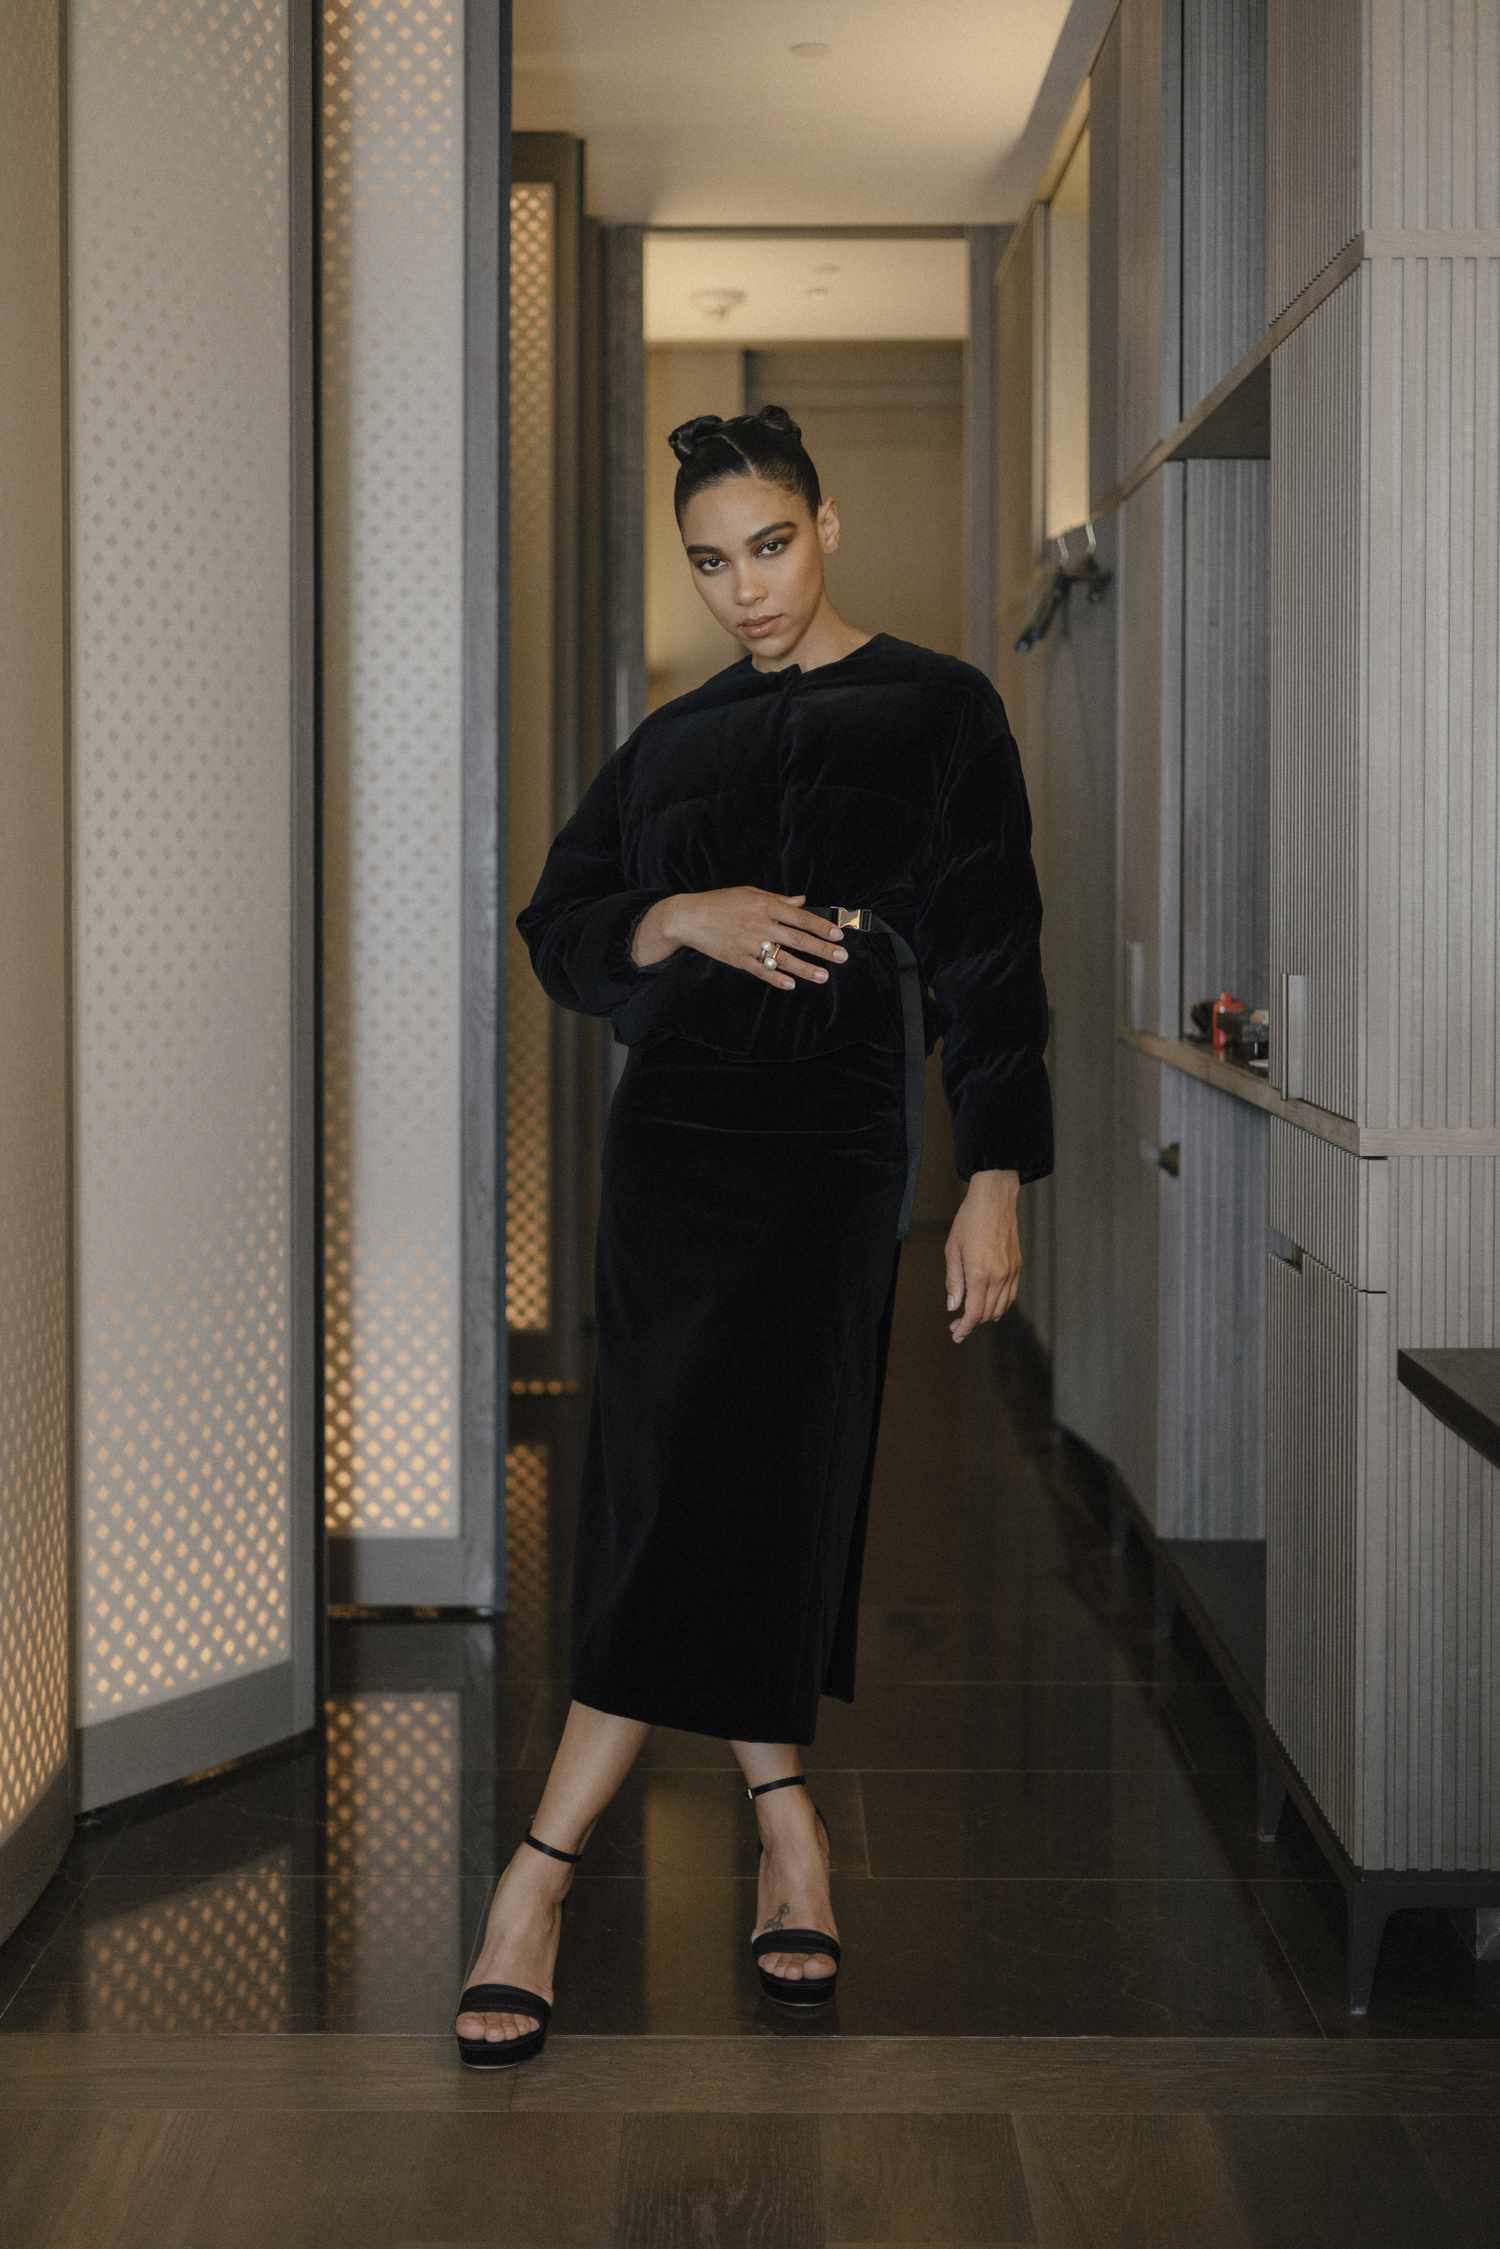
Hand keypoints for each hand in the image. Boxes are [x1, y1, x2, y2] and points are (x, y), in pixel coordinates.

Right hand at [631, 888, 848, 988]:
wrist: (689, 918)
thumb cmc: (720, 902)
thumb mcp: (750, 893)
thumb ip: (778, 899)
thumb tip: (801, 902)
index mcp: (766, 906)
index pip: (800, 918)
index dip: (821, 927)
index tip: (838, 934)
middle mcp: (761, 925)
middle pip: (798, 939)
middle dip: (822, 949)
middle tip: (841, 956)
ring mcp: (750, 944)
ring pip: (783, 958)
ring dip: (806, 968)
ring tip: (824, 975)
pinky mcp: (739, 959)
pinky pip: (762, 971)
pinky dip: (777, 978)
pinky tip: (791, 984)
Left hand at [944, 1170, 1020, 1341]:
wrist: (995, 1200)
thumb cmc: (970, 1220)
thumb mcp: (953, 1249)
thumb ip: (954, 1281)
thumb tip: (953, 1305)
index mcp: (980, 1273)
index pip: (975, 1313)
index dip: (965, 1328)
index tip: (956, 1334)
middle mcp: (999, 1276)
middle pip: (988, 1313)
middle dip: (972, 1323)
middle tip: (957, 1324)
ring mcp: (1011, 1272)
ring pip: (1001, 1307)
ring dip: (986, 1316)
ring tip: (971, 1316)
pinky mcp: (1017, 1266)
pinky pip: (1011, 1295)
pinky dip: (1001, 1305)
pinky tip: (991, 1305)